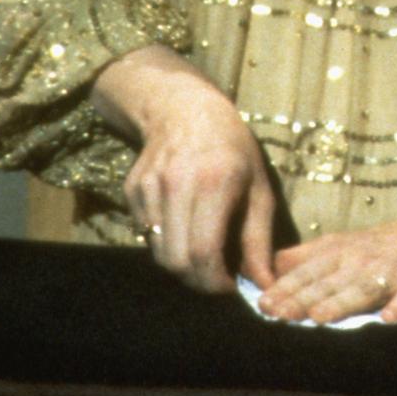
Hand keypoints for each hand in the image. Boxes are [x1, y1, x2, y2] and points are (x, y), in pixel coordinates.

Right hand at [92, 45, 275, 293]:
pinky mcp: (132, 190)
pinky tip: (184, 225)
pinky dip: (166, 242)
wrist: (185, 109)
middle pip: (176, 262)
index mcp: (214, 183)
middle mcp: (176, 185)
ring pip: (158, 253)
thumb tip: (264, 285)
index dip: (216, 282)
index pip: (204, 254)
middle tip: (217, 277)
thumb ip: (259, 241)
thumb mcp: (258, 189)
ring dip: (182, 264)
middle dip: (198, 281)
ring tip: (204, 250)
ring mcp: (149, 187)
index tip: (231, 286)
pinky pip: (146, 234)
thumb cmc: (232, 149)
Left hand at [257, 186, 396, 323]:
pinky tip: (391, 318)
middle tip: (277, 313)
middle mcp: (364, 261)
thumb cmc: (387, 244)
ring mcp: (394, 273)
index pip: (308, 271)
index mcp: (343, 252)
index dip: (285, 288)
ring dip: (342, 302)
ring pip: (364, 289)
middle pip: (330, 282)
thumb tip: (267, 268)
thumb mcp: (344, 244)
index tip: (261, 303)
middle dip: (302, 298)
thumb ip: (307, 257)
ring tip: (321, 317)